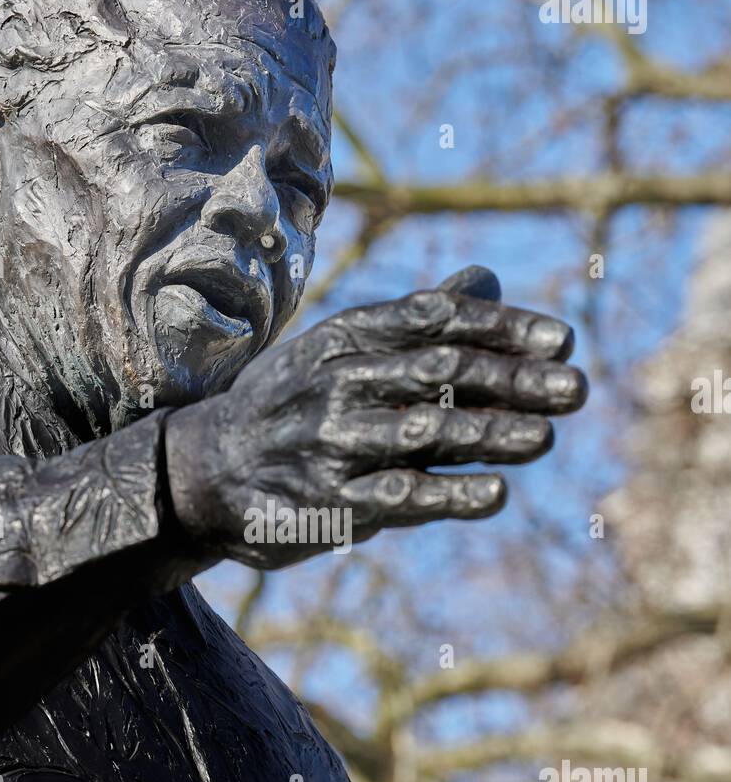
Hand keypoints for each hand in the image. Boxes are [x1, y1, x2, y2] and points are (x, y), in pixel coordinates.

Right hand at [164, 266, 586, 568]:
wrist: (204, 471)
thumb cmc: (292, 404)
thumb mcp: (339, 349)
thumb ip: (415, 321)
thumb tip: (489, 279)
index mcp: (346, 338)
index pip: (434, 321)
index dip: (502, 328)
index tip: (560, 340)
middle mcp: (339, 383)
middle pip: (439, 372)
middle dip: (512, 380)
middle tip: (576, 388)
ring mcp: (331, 444)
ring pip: (423, 433)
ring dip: (491, 434)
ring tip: (546, 436)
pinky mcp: (328, 502)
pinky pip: (398, 495)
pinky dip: (450, 494)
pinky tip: (496, 494)